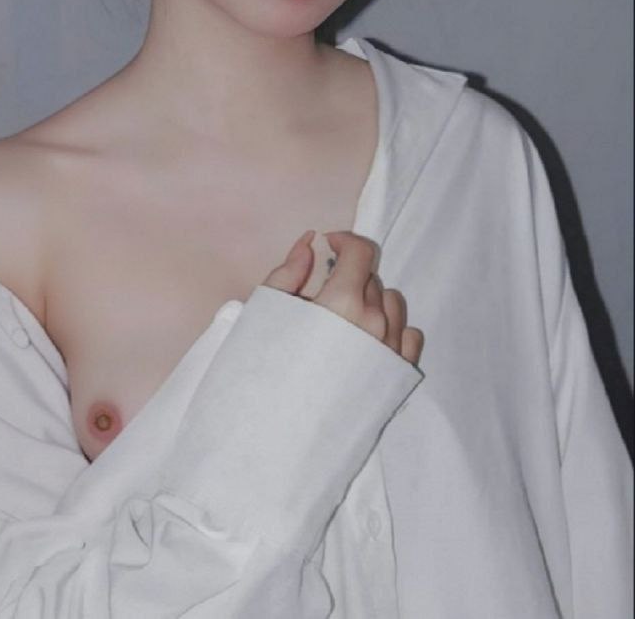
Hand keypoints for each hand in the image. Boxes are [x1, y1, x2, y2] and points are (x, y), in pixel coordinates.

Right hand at [263, 229, 423, 365]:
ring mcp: (390, 350)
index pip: (362, 251)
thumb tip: (309, 242)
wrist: (279, 435)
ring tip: (343, 320)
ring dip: (372, 301)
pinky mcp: (398, 375)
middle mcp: (374, 323)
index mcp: (344, 302)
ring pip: (393, 303)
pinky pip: (410, 335)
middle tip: (322, 296)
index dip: (344, 241)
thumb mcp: (268, 313)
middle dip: (349, 276)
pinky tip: (367, 339)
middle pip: (372, 277)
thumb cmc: (266, 372)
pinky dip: (393, 329)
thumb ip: (290, 271)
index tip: (329, 247)